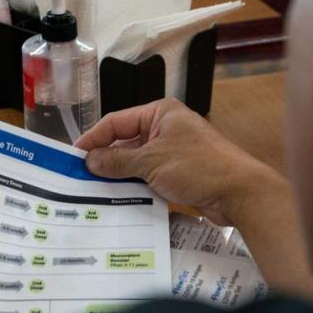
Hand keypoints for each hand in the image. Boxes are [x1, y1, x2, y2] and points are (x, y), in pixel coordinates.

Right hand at [76, 99, 277, 225]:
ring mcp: (173, 151)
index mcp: (160, 113)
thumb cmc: (197, 166)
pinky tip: (117, 199)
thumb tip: (90, 161)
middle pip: (126, 142)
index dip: (94, 138)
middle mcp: (166, 128)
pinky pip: (149, 176)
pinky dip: (134, 185)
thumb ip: (119, 161)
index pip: (117, 121)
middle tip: (78, 177)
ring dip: (118, 175)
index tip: (73, 156)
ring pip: (136, 162)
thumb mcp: (152, 162)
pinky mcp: (179, 173)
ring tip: (91, 191)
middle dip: (104, 159)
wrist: (239, 192)